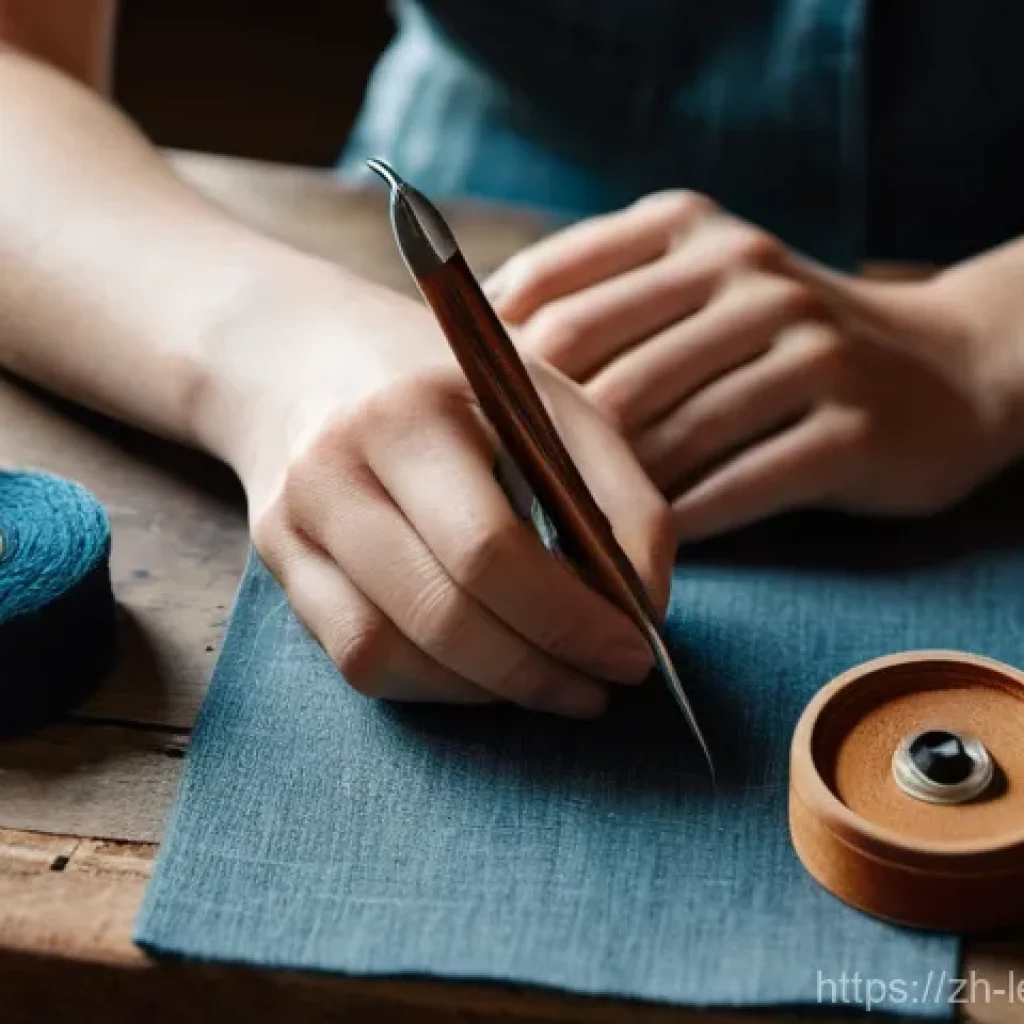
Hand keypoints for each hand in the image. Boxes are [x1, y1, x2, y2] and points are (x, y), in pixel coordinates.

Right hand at [200, 264, 673, 715]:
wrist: (307, 355)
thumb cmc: (448, 381)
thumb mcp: (547, 402)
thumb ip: (618, 495)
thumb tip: (643, 608)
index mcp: (409, 416)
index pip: (489, 550)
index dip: (569, 620)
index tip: (632, 656)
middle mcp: (333, 474)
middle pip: (440, 614)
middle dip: (537, 671)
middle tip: (598, 687)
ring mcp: (290, 526)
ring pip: (388, 655)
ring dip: (486, 690)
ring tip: (550, 682)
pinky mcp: (279, 566)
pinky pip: (358, 660)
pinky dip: (434, 685)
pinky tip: (484, 671)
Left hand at [487, 192, 1023, 538]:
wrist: (942, 368)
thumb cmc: (780, 339)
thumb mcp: (699, 285)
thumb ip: (604, 302)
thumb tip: (484, 364)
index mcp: (686, 229)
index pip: (552, 290)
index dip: (492, 367)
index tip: (466, 428)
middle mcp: (744, 273)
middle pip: (598, 368)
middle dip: (538, 450)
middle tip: (498, 507)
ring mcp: (805, 345)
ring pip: (666, 436)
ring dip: (605, 498)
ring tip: (561, 539)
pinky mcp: (850, 425)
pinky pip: (737, 485)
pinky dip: (679, 526)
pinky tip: (645, 548)